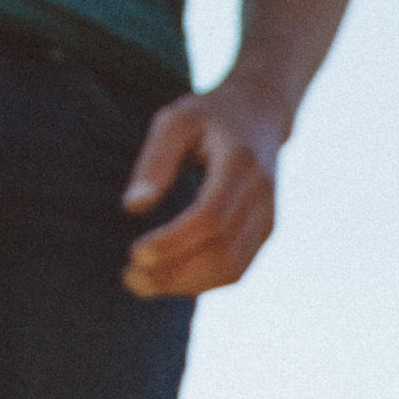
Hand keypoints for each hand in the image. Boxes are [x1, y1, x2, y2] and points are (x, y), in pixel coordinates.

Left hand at [120, 76, 286, 296]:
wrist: (260, 114)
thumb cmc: (208, 116)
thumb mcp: (175, 121)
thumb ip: (154, 160)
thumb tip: (133, 207)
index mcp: (241, 163)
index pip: (211, 216)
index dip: (174, 241)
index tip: (136, 253)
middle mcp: (262, 194)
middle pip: (222, 250)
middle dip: (174, 272)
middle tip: (129, 278)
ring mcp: (269, 216)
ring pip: (232, 268)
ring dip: (185, 284)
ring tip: (141, 284)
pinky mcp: (265, 232)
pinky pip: (237, 269)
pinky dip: (201, 282)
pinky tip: (167, 279)